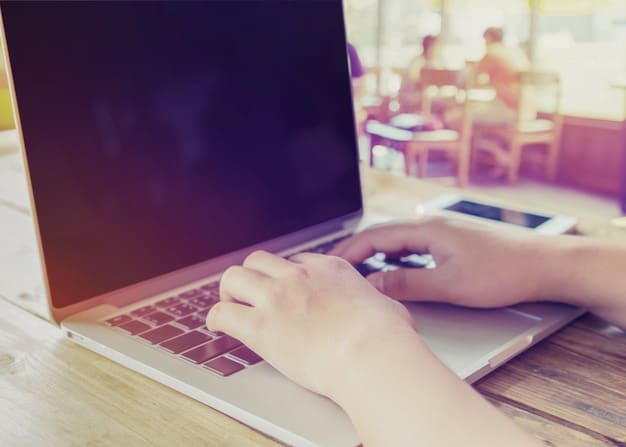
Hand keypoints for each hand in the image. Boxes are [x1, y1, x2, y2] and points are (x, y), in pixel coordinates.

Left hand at [205, 250, 417, 399]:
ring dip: (229, 291)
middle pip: (258, 261)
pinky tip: (217, 326)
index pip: (294, 260)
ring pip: (234, 277)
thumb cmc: (386, 336)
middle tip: (250, 294)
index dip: (284, 275)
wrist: (372, 354)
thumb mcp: (387, 306)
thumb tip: (386, 312)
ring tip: (230, 305)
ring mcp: (276, 298)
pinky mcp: (260, 326)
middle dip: (252, 276)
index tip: (282, 289)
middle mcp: (298, 277)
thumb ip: (377, 304)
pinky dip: (215, 318)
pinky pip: (222, 312)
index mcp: (328, 269)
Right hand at [329, 217, 555, 307]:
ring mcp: (443, 232)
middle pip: (383, 234)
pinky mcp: (453, 241)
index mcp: (427, 228)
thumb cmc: (504, 271)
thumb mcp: (450, 284)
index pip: (376, 235)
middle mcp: (432, 224)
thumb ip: (408, 284)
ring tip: (356, 270)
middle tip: (334, 267)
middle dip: (357, 250)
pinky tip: (392, 270)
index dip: (349, 250)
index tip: (329, 264)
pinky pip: (413, 246)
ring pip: (398, 240)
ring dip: (375, 253)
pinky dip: (394, 257)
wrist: (546, 263)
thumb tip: (373, 286)